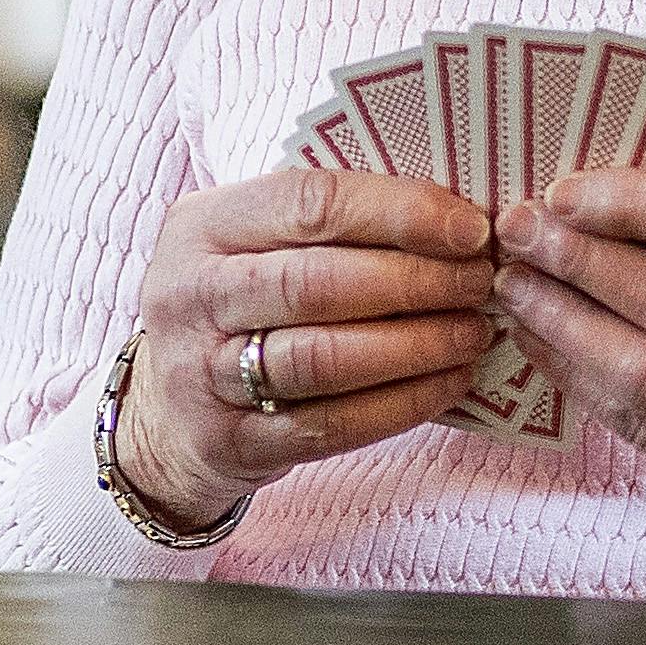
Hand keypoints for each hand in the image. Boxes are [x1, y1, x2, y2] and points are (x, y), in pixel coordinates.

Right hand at [117, 169, 502, 527]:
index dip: (400, 213)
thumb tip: (451, 216)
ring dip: (417, 345)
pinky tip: (448, 383)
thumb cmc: (237, 304)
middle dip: (416, 281)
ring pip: (325, 358)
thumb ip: (328, 222)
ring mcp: (203, 375)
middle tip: (480, 283)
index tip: (468, 228)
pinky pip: (330, 425)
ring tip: (473, 332)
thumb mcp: (251, 242)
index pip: (309, 202)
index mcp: (200, 226)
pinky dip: (401, 404)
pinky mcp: (232, 442)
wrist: (166, 413)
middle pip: (318, 283)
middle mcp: (190, 296)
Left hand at [495, 173, 645, 606]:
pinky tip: (548, 350)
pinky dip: (583, 383)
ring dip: (563, 324)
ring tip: (517, 287)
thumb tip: (644, 203)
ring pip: (640, 371)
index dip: (635, 205)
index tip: (570, 188)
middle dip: (577, 258)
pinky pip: (640, 426)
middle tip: (519, 228)